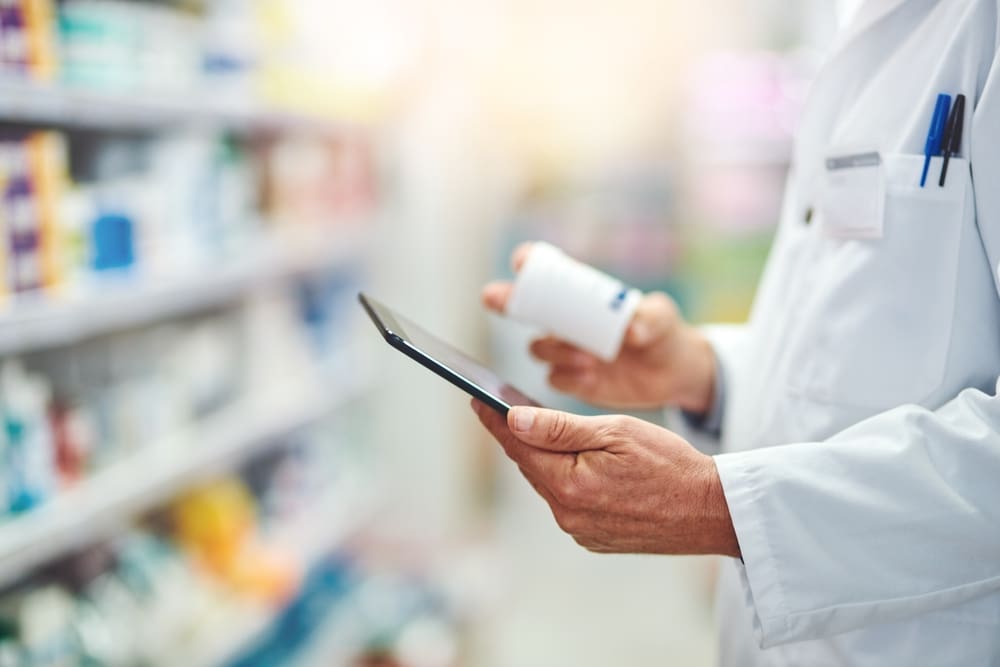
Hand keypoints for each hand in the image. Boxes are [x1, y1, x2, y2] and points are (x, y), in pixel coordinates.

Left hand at [472, 400, 739, 556]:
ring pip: (549, 484)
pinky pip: (568, 502)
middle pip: (531, 466)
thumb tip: (513, 420)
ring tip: (540, 432)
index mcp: (570, 485)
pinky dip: (566, 480)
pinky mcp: (595, 538)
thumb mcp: (616, 432)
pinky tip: (576, 463)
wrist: (711, 511)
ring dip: (545, 459)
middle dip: (519, 438)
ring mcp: (581, 530)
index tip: (475, 400)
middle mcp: (569, 514)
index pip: (518, 447)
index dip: (494, 421)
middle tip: (502, 409)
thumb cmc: (671, 464)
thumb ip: (560, 428)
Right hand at [482, 243, 715, 412]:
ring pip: (538, 347)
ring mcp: (566, 351)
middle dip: (505, 299)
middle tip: (493, 297)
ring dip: (555, 350)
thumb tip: (631, 329)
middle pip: (522, 307)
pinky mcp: (572, 380)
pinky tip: (592, 377)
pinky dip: (568, 376)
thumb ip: (650, 318)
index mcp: (582, 296)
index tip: (522, 262)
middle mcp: (566, 322)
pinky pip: (554, 378)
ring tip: (590, 358)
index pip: (547, 272)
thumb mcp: (662, 318)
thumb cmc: (664, 333)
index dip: (529, 263)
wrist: (673, 373)